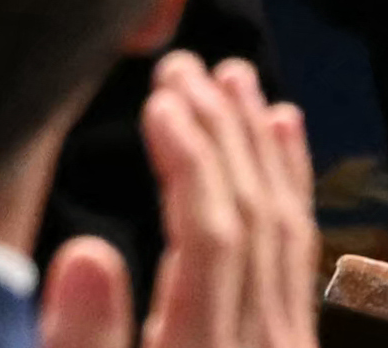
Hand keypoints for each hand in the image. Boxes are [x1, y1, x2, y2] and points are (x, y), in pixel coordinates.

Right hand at [39, 53, 318, 347]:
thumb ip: (85, 341)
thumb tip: (85, 254)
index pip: (208, 239)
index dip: (189, 162)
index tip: (162, 100)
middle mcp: (258, 344)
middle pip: (252, 220)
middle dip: (219, 132)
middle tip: (185, 67)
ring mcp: (286, 346)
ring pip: (284, 226)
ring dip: (257, 142)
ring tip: (234, 78)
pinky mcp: (294, 346)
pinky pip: (302, 250)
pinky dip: (293, 180)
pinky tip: (285, 129)